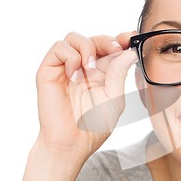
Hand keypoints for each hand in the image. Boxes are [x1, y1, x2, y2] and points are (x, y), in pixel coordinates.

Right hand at [35, 31, 137, 158]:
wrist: (72, 142)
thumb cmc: (92, 126)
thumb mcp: (114, 99)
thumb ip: (120, 74)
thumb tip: (129, 52)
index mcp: (102, 74)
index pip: (110, 48)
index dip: (121, 39)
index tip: (131, 37)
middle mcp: (83, 68)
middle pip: (94, 38)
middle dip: (107, 40)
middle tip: (116, 49)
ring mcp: (66, 68)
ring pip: (74, 38)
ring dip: (87, 47)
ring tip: (91, 68)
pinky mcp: (49, 71)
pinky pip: (58, 48)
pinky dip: (70, 56)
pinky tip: (74, 74)